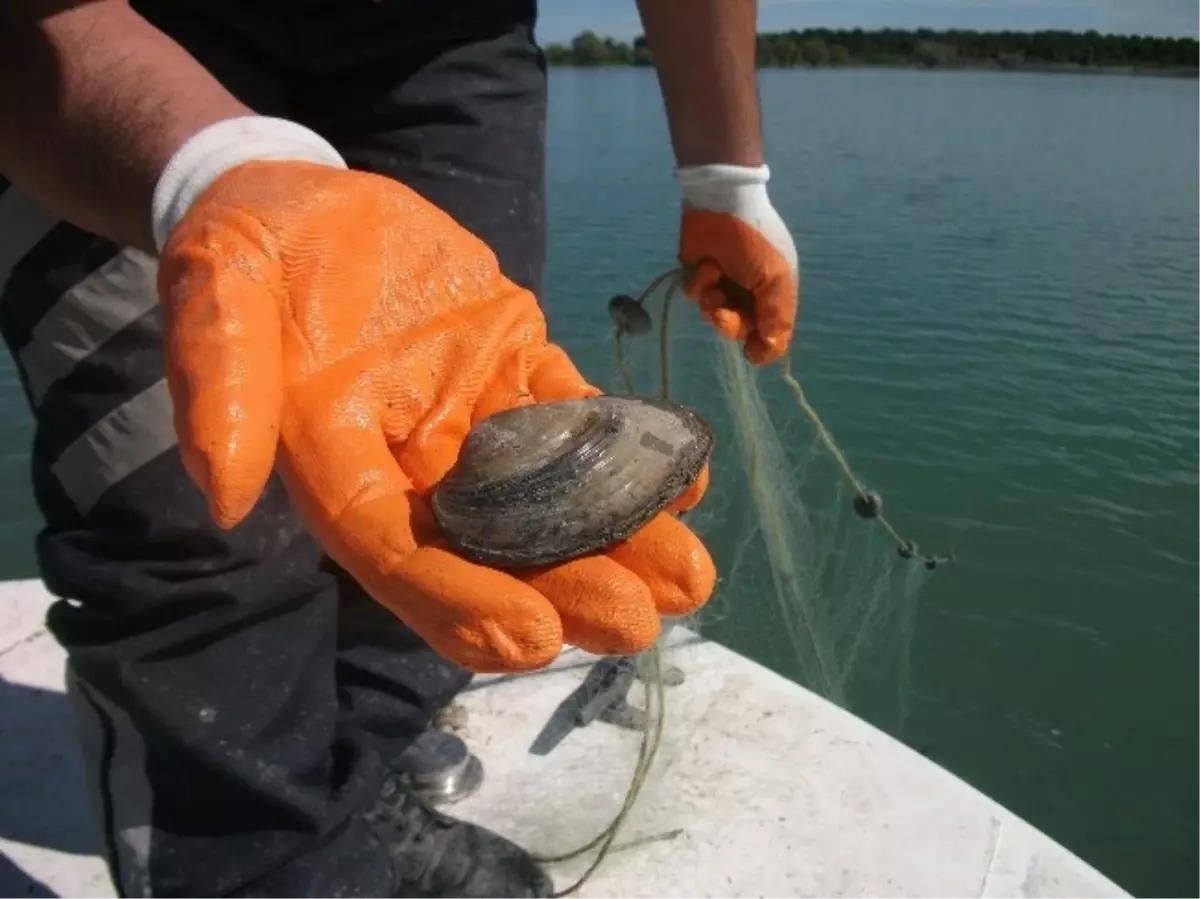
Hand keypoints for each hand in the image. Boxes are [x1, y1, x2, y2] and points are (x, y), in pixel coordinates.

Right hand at [153, 117, 715, 672]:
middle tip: (639, 624)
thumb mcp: (214, 292)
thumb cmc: (246, 252)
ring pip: (551, 490)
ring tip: (688, 579)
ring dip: (618, 536)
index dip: (458, 601)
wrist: (300, 205)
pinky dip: (626, 447)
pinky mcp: (513, 363)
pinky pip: (576, 414)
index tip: (531, 640)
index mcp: (338, 463)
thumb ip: (220, 384)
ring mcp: (472, 415)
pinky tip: (681, 481)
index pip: (400, 553)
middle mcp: (412, 460)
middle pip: (492, 542)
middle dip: (565, 586)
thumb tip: (226, 494)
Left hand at [677, 164, 799, 364]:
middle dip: (731, 324)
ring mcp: (724, 284)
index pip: (772, 331)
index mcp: (775, 291)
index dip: (762, 345)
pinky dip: (699, 283)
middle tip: (722, 313)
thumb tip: (771, 353)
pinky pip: (695, 296)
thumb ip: (776, 317)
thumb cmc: (753, 240)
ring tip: (713, 279)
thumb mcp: (774, 278)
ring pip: (715, 315)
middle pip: (741, 328)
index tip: (751, 353)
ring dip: (713, 301)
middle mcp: (750, 292)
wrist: (720, 203)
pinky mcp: (698, 276)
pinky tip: (705, 265)